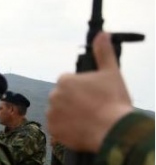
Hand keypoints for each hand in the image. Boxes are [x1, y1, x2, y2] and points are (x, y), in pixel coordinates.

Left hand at [47, 31, 133, 152]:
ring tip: (88, 119)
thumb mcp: (111, 72)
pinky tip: (81, 128)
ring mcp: (52, 114)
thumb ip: (103, 52)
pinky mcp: (53, 130)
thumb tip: (102, 34)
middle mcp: (54, 95)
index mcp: (64, 80)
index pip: (69, 82)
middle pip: (63, 97)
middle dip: (74, 101)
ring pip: (60, 112)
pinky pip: (58, 128)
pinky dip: (67, 129)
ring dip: (69, 115)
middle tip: (92, 108)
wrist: (113, 130)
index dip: (83, 89)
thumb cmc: (113, 100)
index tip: (94, 95)